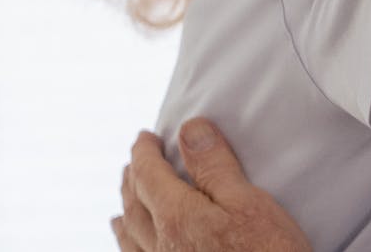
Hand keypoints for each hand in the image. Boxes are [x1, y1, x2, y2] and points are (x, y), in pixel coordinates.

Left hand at [112, 120, 310, 251]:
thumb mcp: (247, 202)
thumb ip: (215, 166)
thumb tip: (189, 130)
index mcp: (177, 218)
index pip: (149, 176)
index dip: (145, 152)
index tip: (145, 137)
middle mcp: (160, 247)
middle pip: (135, 206)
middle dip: (132, 180)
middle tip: (133, 162)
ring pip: (131, 240)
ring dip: (126, 215)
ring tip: (122, 206)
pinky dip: (130, 248)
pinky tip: (136, 249)